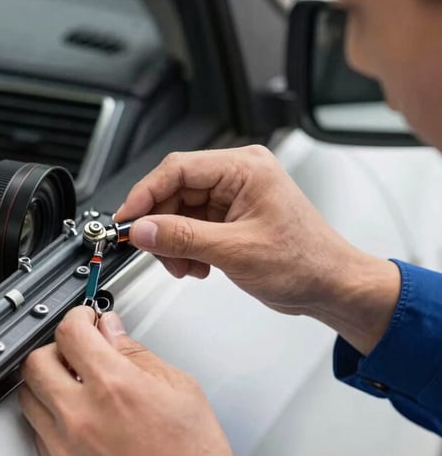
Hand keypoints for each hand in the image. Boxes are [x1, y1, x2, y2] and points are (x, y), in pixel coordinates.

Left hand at [19, 306, 263, 455]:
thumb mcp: (180, 389)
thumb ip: (137, 354)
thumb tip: (111, 331)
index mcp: (114, 386)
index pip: (70, 332)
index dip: (77, 319)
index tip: (85, 322)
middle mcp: (81, 416)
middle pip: (35, 362)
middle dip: (56, 349)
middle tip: (76, 354)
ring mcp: (65, 448)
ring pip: (28, 398)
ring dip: (47, 385)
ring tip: (76, 389)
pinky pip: (38, 434)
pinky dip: (52, 420)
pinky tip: (79, 422)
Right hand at [115, 145, 400, 354]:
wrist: (330, 286)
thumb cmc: (304, 262)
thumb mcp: (235, 251)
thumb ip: (183, 238)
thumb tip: (142, 229)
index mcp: (244, 168)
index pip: (177, 169)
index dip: (145, 194)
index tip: (126, 219)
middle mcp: (237, 176)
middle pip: (174, 191)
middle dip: (160, 226)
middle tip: (152, 250)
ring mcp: (233, 197)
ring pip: (179, 212)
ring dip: (173, 242)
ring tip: (183, 266)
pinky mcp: (230, 218)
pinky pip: (191, 226)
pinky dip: (185, 248)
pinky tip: (197, 266)